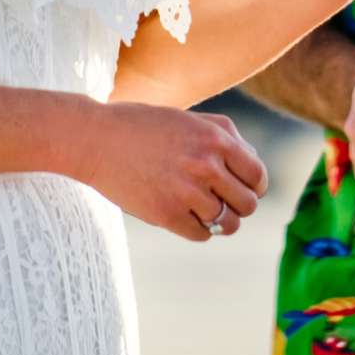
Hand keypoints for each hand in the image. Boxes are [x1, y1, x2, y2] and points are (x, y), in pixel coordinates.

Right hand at [66, 100, 270, 241]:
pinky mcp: (166, 215)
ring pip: (227, 224)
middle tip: (225, 202)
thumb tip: (253, 167)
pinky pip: (201, 235)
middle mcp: (206, 165)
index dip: (255, 186)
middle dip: (240, 206)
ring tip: (207, 211)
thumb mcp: (192, 120)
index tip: (245, 189)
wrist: (98, 140)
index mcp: (216, 139)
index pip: (257, 176)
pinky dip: (199, 229)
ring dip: (221, 222)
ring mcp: (186, 192)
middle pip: (247, 204)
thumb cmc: (146, 127)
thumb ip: (227, 138)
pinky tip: (186, 215)